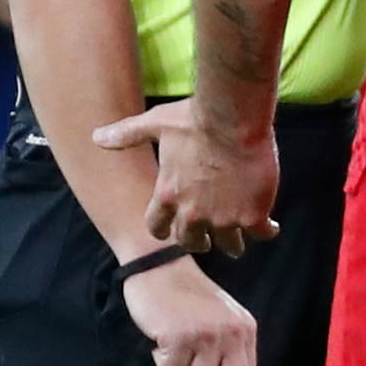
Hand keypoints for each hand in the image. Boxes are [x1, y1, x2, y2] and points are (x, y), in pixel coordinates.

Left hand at [93, 101, 280, 256]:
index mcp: (167, 196)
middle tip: (209, 238)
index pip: (158, 229)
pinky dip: (266, 231)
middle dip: (200, 241)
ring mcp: (223, 218)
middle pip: (192, 243)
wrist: (233, 118)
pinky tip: (269, 226)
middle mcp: (193, 214)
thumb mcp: (155, 124)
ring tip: (239, 238)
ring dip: (233, 243)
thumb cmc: (193, 119)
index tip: (175, 229)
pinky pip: (260, 234)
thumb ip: (127, 135)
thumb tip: (96, 137)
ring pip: (228, 246)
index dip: (166, 230)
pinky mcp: (252, 215)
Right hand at [120, 257, 259, 365]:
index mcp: (244, 332)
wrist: (159, 266)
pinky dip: (162, 360)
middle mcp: (231, 334)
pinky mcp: (181, 336)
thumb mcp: (215, 323)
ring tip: (175, 347)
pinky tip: (163, 338)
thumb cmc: (184, 300)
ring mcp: (207, 335)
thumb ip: (221, 357)